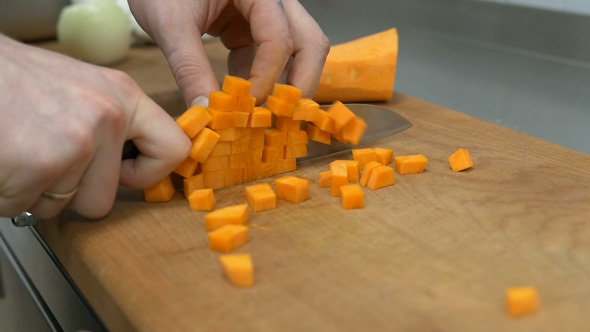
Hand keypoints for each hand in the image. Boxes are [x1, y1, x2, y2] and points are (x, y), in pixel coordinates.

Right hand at [0, 35, 190, 218]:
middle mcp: (106, 117)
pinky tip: (4, 158)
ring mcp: (75, 142)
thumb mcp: (80, 87)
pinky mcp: (38, 164)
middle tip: (44, 158)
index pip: (174, 149)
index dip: (149, 174)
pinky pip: (24, 206)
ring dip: (34, 191)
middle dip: (69, 193)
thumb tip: (133, 160)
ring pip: (60, 207)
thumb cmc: (13, 78)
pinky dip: (7, 193)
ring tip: (21, 150)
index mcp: (122, 95)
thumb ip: (111, 123)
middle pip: (103, 200)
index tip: (129, 175)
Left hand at [127, 0, 329, 104]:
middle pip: (309, 44)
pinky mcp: (254, 26)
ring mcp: (267, 12)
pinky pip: (272, 56)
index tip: (247, 108)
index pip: (279, 39)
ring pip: (299, 51)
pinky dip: (261, 79)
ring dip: (285, 84)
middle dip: (298, 85)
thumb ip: (189, 67)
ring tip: (262, 113)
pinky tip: (241, 96)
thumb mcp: (170, 23)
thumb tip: (205, 112)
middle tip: (279, 119)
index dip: (267, 78)